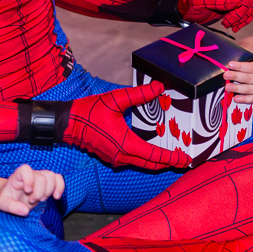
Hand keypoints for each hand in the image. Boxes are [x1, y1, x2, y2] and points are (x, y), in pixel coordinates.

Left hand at [0, 165, 64, 216]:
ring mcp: (41, 176)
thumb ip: (12, 207)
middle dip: (39, 192)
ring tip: (41, 199)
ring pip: (52, 177)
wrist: (12, 196)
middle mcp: (31, 173)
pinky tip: (56, 197)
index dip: (29, 179)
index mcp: (18, 176)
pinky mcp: (48, 181)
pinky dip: (60, 187)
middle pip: (42, 178)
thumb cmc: (7, 198)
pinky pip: (58, 178)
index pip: (26, 169)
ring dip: (48, 191)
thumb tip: (25, 211)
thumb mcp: (3, 204)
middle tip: (31, 201)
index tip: (27, 191)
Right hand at [62, 84, 191, 169]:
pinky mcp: (111, 157)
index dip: (172, 158)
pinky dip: (145, 156)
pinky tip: (152, 145)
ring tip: (171, 150)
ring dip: (157, 159)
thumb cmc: (89, 112)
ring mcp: (116, 158)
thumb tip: (160, 87)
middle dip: (168, 162)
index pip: (155, 157)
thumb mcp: (116, 99)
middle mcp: (122, 156)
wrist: (67, 123)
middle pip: (151, 164)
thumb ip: (139, 94)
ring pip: (142, 163)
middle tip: (183, 157)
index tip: (185, 158)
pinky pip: (133, 160)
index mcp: (126, 145)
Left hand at [178, 0, 252, 31]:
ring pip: (248, 8)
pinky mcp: (234, 6)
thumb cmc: (191, 1)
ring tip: (228, 24)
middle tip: (230, 22)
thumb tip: (237, 3)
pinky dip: (240, 22)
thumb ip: (219, 0)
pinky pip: (244, 14)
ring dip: (241, 19)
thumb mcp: (201, 0)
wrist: (186, 10)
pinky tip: (233, 26)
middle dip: (242, 12)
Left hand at [224, 53, 252, 103]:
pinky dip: (245, 100)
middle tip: (225, 75)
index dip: (240, 66)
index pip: (251, 67)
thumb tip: (249, 59)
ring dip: (237, 89)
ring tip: (227, 87)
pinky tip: (236, 99)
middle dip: (235, 77)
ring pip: (250, 91)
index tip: (230, 64)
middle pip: (248, 79)